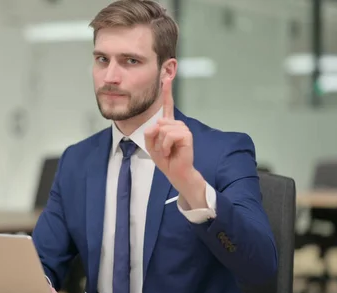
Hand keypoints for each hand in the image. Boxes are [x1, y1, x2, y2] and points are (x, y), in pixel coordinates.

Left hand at [144, 77, 206, 207]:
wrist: (175, 172)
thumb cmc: (165, 159)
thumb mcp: (150, 144)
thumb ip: (150, 132)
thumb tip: (160, 122)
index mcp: (168, 124)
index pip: (167, 106)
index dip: (167, 92)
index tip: (167, 77)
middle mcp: (176, 124)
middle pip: (157, 123)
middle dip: (154, 139)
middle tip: (162, 150)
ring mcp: (182, 129)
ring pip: (162, 129)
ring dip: (160, 144)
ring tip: (167, 151)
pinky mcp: (186, 135)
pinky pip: (169, 135)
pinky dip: (165, 146)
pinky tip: (171, 152)